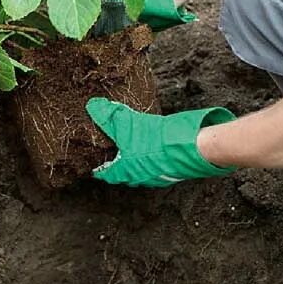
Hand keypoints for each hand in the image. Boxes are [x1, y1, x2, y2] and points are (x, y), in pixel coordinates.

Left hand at [88, 98, 236, 187]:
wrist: (189, 146)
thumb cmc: (155, 139)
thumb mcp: (126, 122)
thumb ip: (108, 115)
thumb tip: (93, 106)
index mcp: (124, 170)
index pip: (105, 174)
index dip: (98, 169)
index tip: (94, 165)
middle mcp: (139, 178)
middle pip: (122, 175)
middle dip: (116, 166)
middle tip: (112, 155)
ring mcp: (157, 178)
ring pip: (140, 172)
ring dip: (135, 163)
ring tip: (132, 150)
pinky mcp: (171, 173)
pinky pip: (156, 169)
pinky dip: (150, 161)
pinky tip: (153, 150)